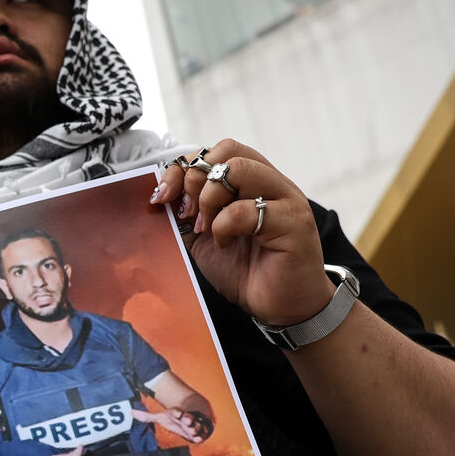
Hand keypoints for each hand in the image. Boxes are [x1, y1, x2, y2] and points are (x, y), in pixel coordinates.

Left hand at [134, 407, 211, 442]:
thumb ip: (147, 417)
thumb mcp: (160, 418)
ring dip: (195, 428)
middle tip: (187, 421)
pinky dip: (201, 437)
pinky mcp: (199, 433)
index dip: (177, 412)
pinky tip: (198, 439)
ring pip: (197, 426)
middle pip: (189, 418)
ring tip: (192, 431)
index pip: (177, 411)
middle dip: (188, 419)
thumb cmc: (173, 420)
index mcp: (177, 414)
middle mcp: (186, 419)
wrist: (189, 423)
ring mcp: (194, 426)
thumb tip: (131, 412)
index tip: (176, 413)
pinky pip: (202, 435)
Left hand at [152, 139, 333, 327]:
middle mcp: (272, 182)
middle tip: (189, 215)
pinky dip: (224, 227)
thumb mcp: (203, 236)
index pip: (217, 149)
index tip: (164, 196)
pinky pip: (246, 210)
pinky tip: (225, 244)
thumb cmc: (245, 269)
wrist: (280, 305)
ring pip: (238, 171)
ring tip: (206, 228)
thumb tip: (162, 193)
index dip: (184, 167)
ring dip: (209, 200)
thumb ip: (187, 212)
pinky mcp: (293, 223)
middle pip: (227, 152)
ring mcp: (286, 199)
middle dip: (194, 181)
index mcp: (252, 181)